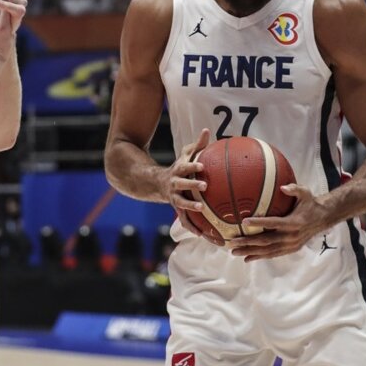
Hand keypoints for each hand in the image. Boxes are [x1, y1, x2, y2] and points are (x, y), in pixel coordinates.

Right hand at [163, 129, 222, 245]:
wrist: (158, 184)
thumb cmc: (179, 167)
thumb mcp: (185, 155)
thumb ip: (197, 145)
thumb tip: (207, 130)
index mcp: (178, 171)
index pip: (185, 167)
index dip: (192, 166)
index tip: (202, 166)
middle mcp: (174, 186)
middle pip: (182, 186)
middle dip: (192, 186)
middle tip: (204, 187)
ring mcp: (174, 199)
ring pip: (182, 205)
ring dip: (191, 209)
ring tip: (203, 211)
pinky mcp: (177, 210)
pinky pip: (185, 221)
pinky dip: (193, 228)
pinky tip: (204, 235)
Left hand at [228, 184, 326, 261]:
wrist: (323, 219)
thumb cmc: (310, 203)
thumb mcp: (306, 193)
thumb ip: (295, 189)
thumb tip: (282, 187)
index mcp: (294, 222)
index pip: (274, 223)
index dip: (259, 222)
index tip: (244, 221)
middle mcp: (292, 236)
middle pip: (267, 241)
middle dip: (248, 242)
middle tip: (233, 242)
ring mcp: (291, 245)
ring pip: (268, 251)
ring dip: (251, 252)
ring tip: (235, 252)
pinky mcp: (291, 249)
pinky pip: (273, 254)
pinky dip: (260, 257)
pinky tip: (247, 258)